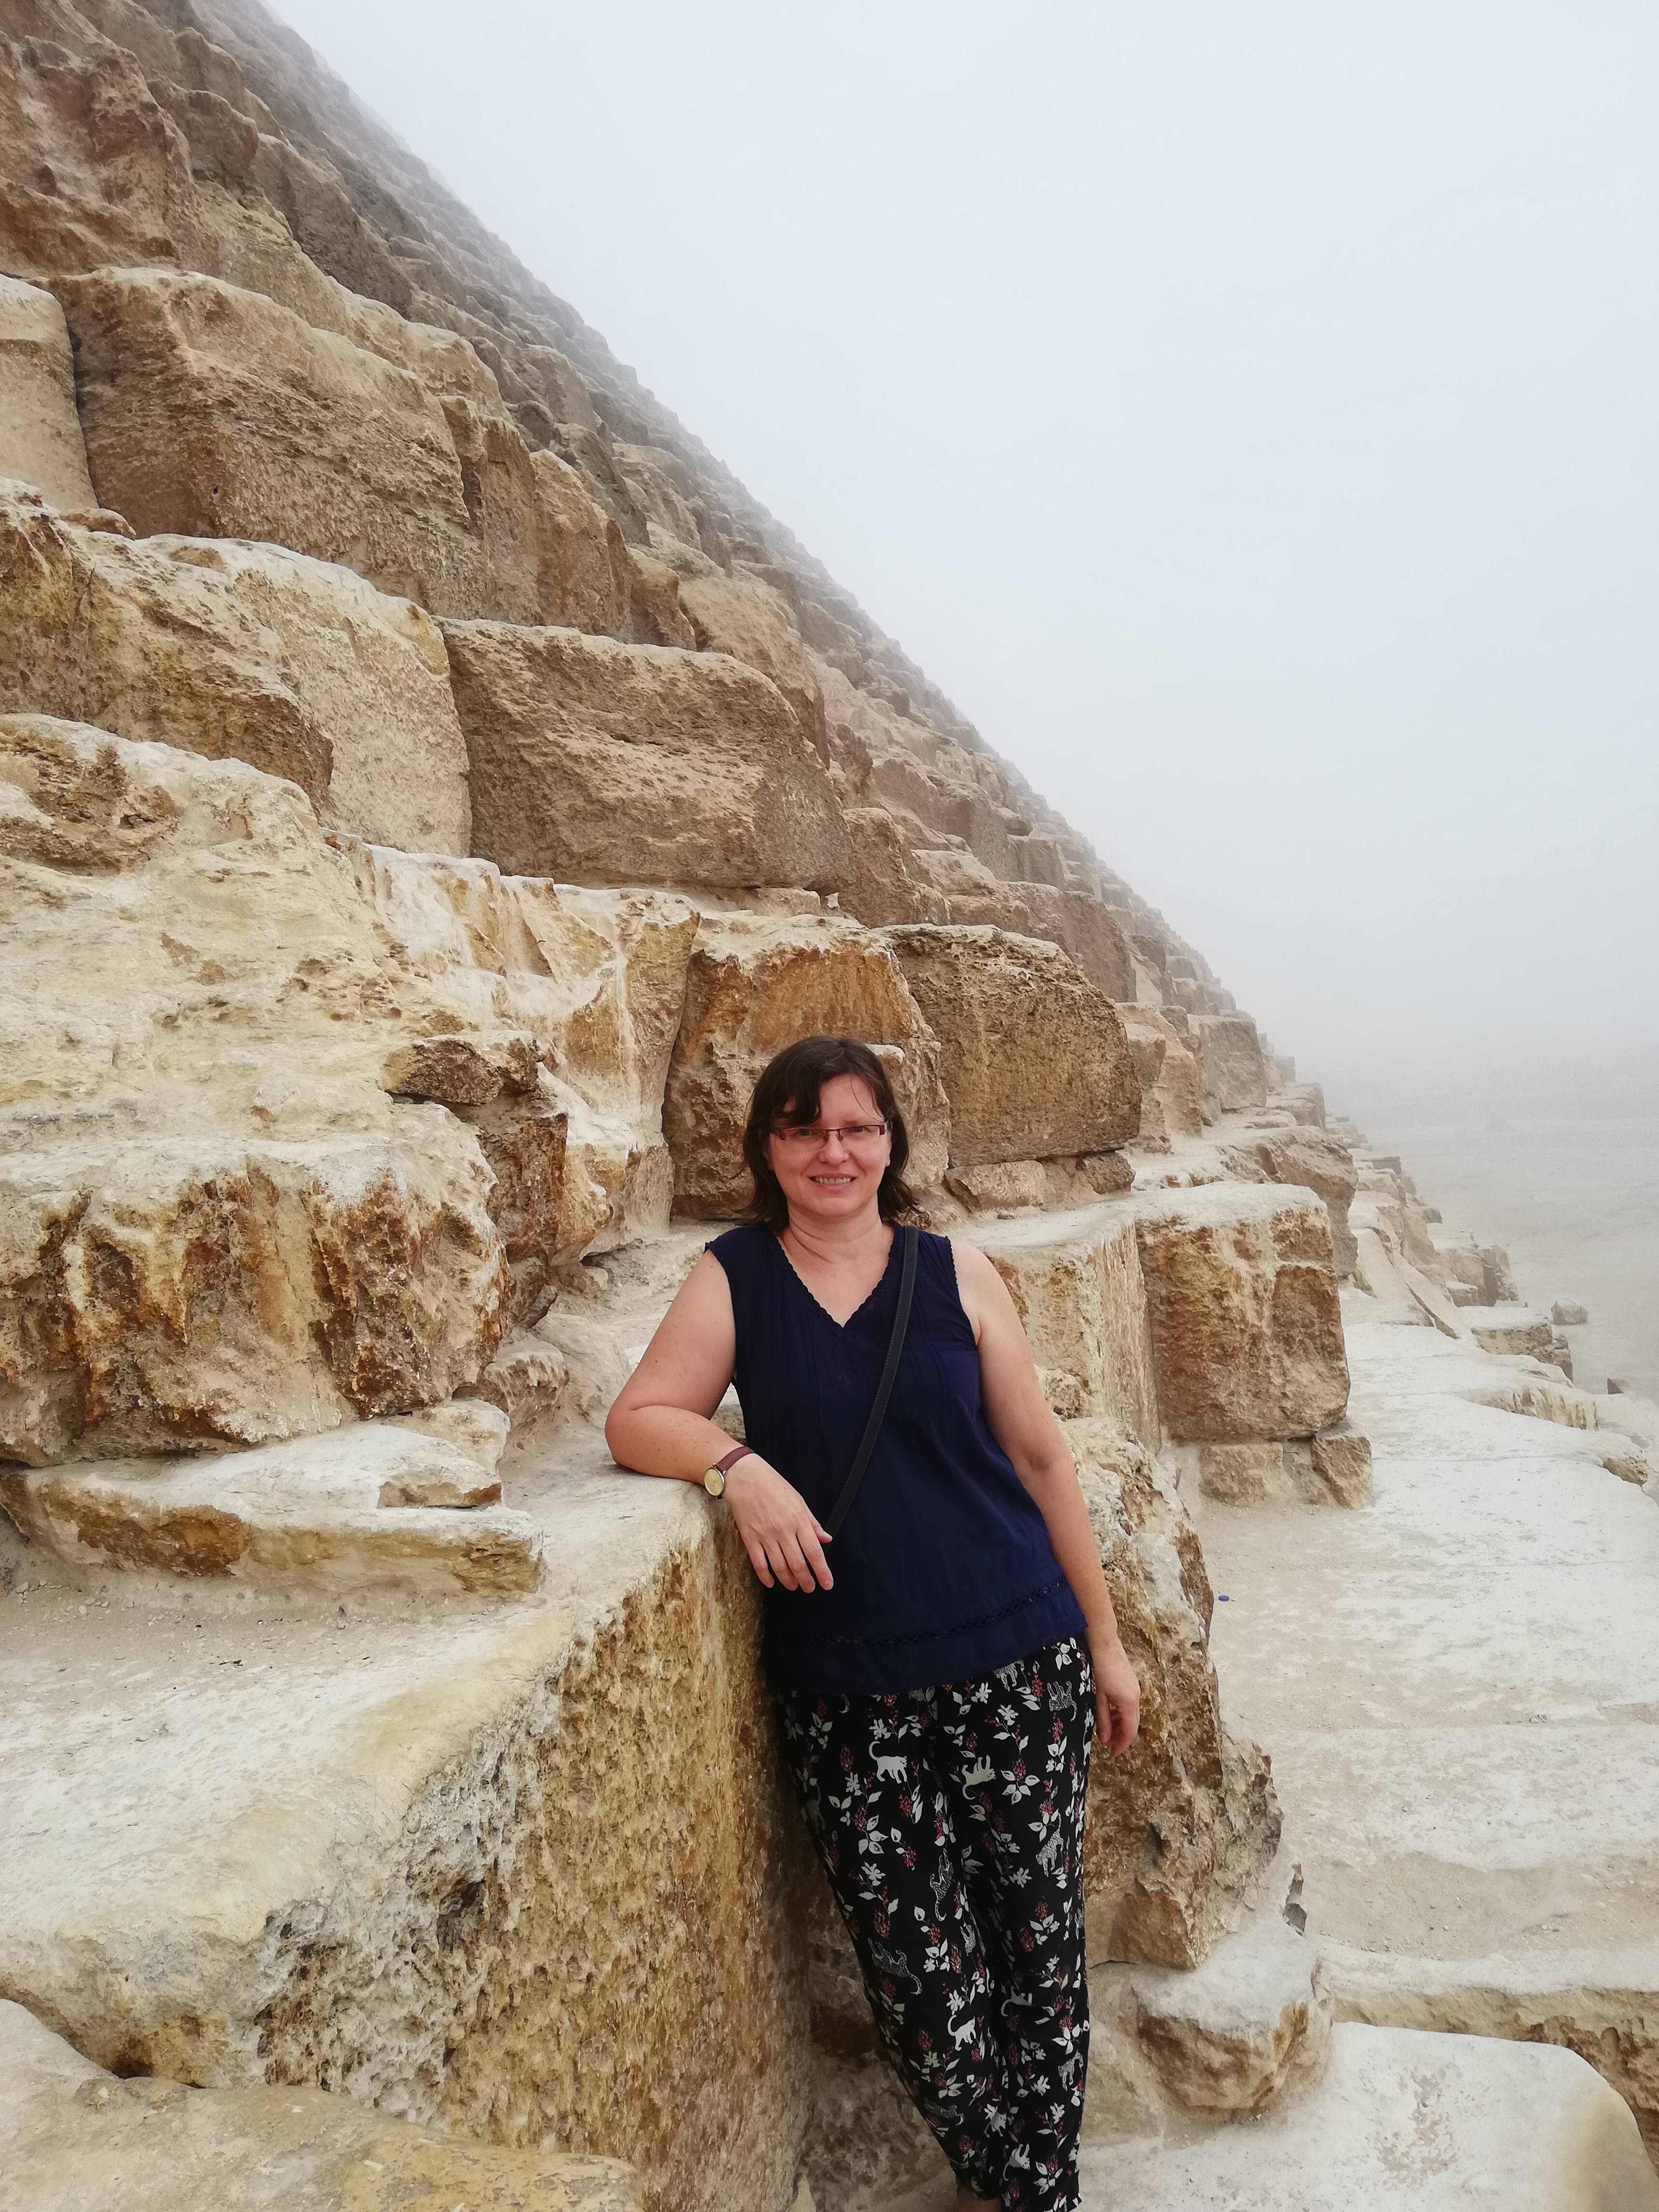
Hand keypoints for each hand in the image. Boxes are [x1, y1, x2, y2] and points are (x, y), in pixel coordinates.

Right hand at [722, 1455, 833, 1592]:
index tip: (827, 1583)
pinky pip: (759, 1564)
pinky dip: (766, 1577)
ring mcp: (766, 1536)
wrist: (745, 1478)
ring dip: (788, 1581)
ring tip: (793, 1586)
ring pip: (780, 1567)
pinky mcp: (750, 1539)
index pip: (814, 1552)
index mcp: (799, 1520)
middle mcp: (784, 1531)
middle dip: (806, 1581)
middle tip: (810, 1587)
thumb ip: (812, 1523)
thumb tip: (825, 1539)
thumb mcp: (799, 1501)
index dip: (822, 1571)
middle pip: (798, 1564)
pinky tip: (771, 1582)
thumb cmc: (773, 1486)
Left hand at [1092, 1636, 1140, 1754]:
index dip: (1122, 1744)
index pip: (1130, 1731)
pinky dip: (1119, 1713)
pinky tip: (1108, 1714)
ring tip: (1105, 1730)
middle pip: (1132, 1724)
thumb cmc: (1100, 1668)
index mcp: (1129, 1702)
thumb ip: (1102, 1719)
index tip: (1113, 1754)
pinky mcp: (1130, 1683)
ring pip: (1130, 1714)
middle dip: (1121, 1736)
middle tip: (1107, 1745)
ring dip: (1119, 1724)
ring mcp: (1135, 1689)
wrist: (1104, 1642)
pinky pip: (1128, 1704)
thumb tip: (1105, 1739)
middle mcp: (1136, 1697)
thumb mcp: (1098, 1696)